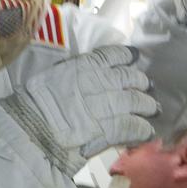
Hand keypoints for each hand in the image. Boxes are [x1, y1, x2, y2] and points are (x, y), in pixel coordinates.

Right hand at [5, 44, 158, 174]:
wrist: (34, 128)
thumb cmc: (34, 103)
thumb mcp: (53, 76)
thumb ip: (73, 73)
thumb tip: (79, 76)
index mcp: (86, 66)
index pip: (115, 55)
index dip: (127, 56)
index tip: (134, 57)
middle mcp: (104, 81)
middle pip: (132, 78)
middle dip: (140, 82)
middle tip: (147, 86)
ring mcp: (112, 105)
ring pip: (139, 102)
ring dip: (147, 105)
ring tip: (152, 108)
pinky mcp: (115, 128)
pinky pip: (136, 127)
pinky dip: (143, 130)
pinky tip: (147, 132)